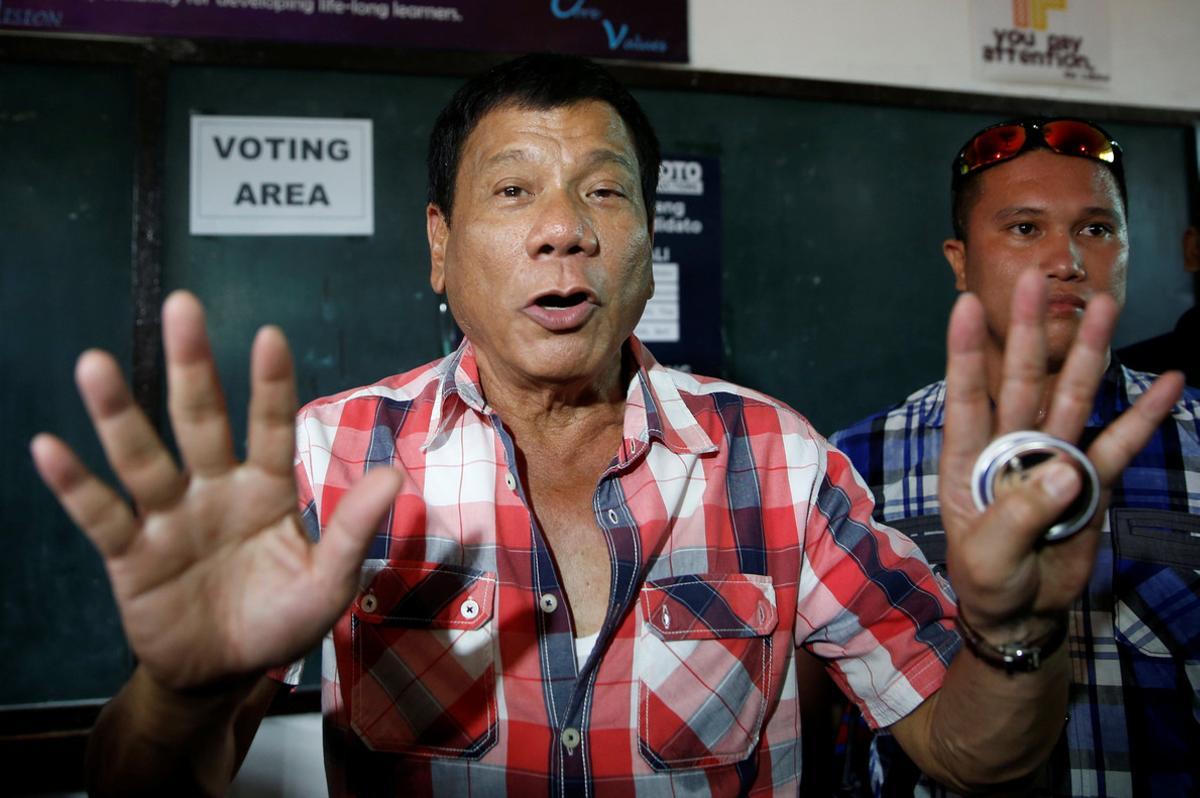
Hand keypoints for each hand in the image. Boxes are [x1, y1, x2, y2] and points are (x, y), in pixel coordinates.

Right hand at [31, 292, 401, 689]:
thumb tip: (393, 476)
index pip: (270, 426)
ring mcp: (169, 518)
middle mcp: (215, 489)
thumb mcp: (327, 582)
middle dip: (193, 366)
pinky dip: (75, 486)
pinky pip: (101, 516)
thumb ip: (351, 530)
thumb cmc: (281, 618)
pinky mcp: (130, 555)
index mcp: (268, 490)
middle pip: (200, 420)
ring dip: (118, 414)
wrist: (224, 674)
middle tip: (183, 307)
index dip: (269, 385)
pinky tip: (49, 448)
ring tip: (94, 364)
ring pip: (142, 457)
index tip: (269, 335)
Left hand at [938, 271, 1183, 636]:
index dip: (965, 352)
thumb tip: (1064, 468)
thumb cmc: (989, 580)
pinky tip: (1170, 381)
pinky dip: (1144, 414)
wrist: (1022, 610)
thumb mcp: (989, 556)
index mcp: (968, 458)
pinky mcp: (1089, 479)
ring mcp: (1052, 456)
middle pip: (1021, 379)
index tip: (965, 303)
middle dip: (1028, 330)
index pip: (966, 396)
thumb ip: (1020, 513)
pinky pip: (1120, 443)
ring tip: (1106, 306)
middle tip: (1036, 280)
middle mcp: (1009, 445)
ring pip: (1072, 396)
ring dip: (1089, 353)